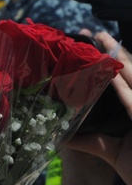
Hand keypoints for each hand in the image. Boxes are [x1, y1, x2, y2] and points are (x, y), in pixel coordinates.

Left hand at [66, 31, 131, 184]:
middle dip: (115, 50)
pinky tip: (109, 73)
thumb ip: (88, 141)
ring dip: (119, 59)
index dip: (113, 58)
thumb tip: (59, 136)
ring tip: (102, 40)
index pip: (127, 77)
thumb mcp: (109, 152)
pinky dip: (121, 86)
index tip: (95, 40)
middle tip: (93, 32)